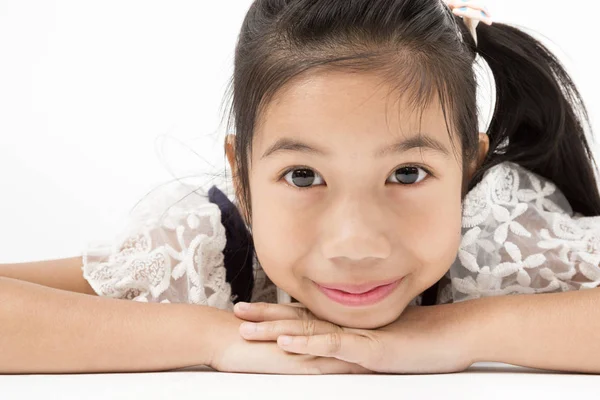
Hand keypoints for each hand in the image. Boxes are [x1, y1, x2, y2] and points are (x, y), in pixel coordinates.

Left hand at [234, 301, 476, 373]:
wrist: (455, 335)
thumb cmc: (423, 340)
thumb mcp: (384, 341)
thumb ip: (361, 341)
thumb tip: (346, 345)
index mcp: (349, 324)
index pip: (306, 316)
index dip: (278, 313)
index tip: (254, 311)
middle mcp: (348, 326)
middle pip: (299, 319)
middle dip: (265, 317)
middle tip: (237, 312)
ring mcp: (357, 336)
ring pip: (309, 331)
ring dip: (276, 330)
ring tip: (247, 329)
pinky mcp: (370, 348)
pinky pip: (335, 346)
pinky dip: (309, 344)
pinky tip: (288, 344)